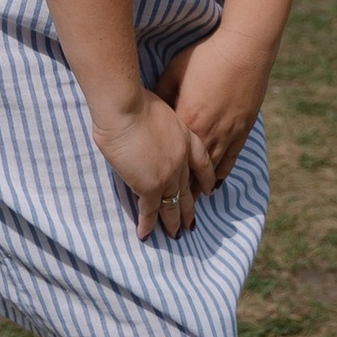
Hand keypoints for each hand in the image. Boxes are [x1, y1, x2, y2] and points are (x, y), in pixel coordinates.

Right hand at [92, 88, 200, 238]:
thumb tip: (152, 126)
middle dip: (190, 208)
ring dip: (174, 222)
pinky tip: (146, 235)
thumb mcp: (162, 107)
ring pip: (173, 204)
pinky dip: (148, 224)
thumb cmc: (135, 101)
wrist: (126, 108)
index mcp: (186, 137)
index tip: (210, 189)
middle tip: (192, 224)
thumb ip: (163, 124)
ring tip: (176, 235)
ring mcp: (168, 175)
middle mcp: (182, 159)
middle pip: (189, 189)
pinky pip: (150, 211)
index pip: (202, 163)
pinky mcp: (149, 186)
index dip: (207, 178)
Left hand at [160, 26, 272, 186]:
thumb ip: (162, 92)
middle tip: (171, 206)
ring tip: (190, 202)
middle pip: (191, 170)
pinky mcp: (242, 129)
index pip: (170, 155)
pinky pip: (230, 158)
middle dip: (180, 190)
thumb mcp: (174, 71)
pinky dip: (221, 173)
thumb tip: (153, 106)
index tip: (151, 187)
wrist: (243, 50)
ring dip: (200, 187)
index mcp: (186, 120)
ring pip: (212, 169)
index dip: (162, 173)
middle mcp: (207, 133)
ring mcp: (227, 132)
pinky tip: (215, 184)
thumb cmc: (205, 57)